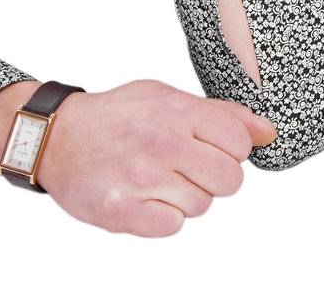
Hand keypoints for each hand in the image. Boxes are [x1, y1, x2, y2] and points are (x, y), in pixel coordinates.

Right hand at [35, 79, 276, 236]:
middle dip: (213, 179)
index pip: (239, 143)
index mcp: (177, 111)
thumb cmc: (117, 117)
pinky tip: (143, 198)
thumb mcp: (167, 98)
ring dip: (184, 198)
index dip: (229, 151)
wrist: (56, 137)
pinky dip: (162, 217)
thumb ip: (220, 114)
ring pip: (201, 206)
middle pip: (229, 181)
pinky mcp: (123, 210)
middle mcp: (163, 143)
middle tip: (185, 169)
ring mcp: (142, 178)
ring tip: (156, 180)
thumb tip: (267, 133)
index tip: (208, 149)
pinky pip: (172, 226)